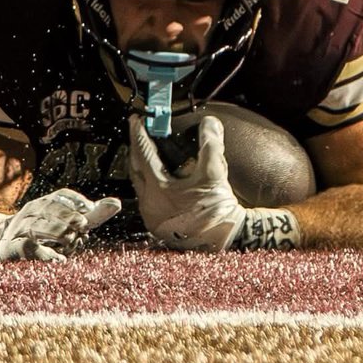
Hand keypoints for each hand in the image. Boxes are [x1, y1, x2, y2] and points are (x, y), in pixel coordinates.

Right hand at [0, 189, 121, 261]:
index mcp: (46, 204)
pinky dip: (40, 252)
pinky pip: (25, 247)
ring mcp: (20, 229)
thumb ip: (91, 215)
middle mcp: (32, 211)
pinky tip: (55, 259)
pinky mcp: (10, 247)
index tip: (89, 209)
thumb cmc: (43, 233)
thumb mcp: (67, 223)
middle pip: (50, 208)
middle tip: (82, 225)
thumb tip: (117, 203)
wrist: (0, 243)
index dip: (75, 201)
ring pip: (37, 225)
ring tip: (71, 239)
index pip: (61, 196)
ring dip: (55, 231)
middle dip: (66, 215)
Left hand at [128, 113, 245, 250]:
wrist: (227, 241)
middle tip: (139, 132)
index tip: (136, 121)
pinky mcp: (157, 224)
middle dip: (136, 149)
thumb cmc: (219, 212)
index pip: (143, 155)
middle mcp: (150, 205)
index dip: (138, 134)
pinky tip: (158, 176)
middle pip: (135, 169)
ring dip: (141, 166)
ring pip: (139, 184)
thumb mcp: (215, 173)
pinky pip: (146, 197)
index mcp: (159, 191)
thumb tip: (210, 123)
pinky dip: (148, 182)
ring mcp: (152, 217)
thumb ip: (210, 144)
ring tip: (148, 151)